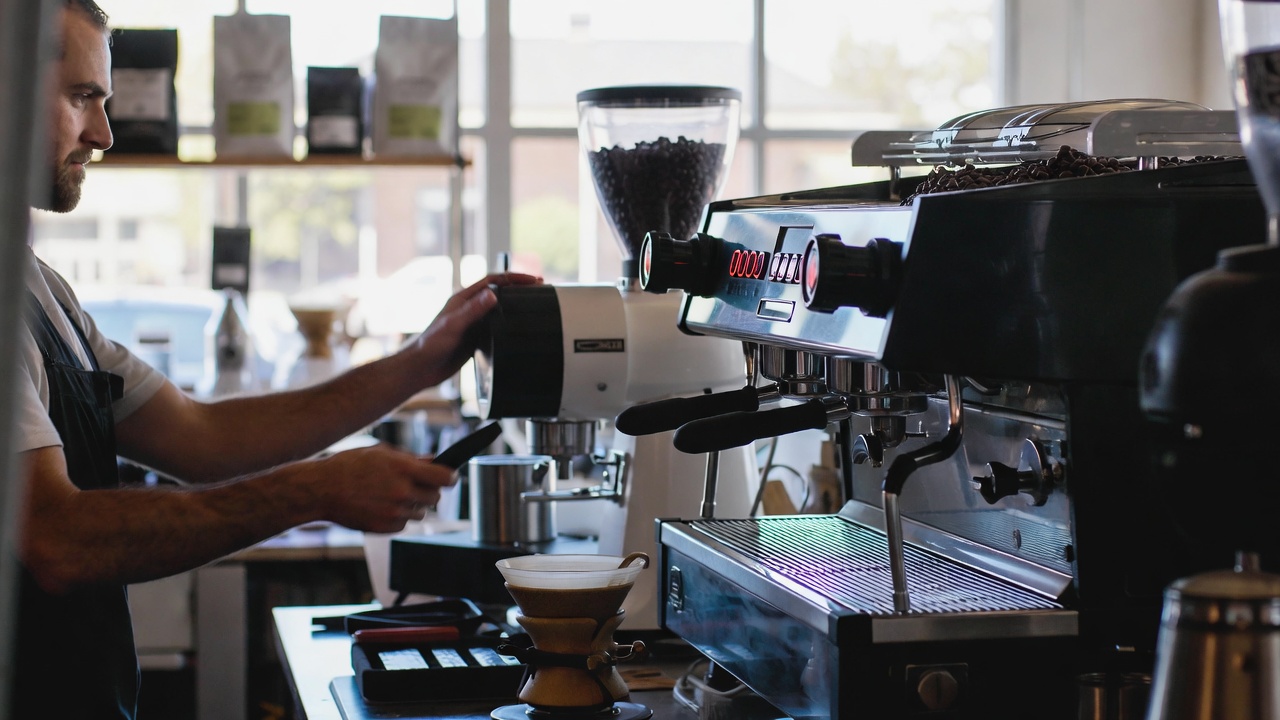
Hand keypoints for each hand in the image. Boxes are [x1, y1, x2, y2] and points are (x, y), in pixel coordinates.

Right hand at [303, 445, 458, 533]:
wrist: (322, 490)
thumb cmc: (349, 466)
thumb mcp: (381, 453)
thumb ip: (411, 459)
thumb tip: (434, 461)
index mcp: (404, 469)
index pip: (445, 478)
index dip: (450, 478)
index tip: (450, 478)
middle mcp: (402, 492)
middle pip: (436, 497)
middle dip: (429, 491)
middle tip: (414, 485)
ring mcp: (395, 512)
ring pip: (421, 512)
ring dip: (413, 505)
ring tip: (391, 495)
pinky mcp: (386, 527)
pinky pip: (404, 523)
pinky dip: (399, 516)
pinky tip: (381, 506)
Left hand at [405, 272, 540, 387]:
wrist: (421, 369)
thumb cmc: (431, 345)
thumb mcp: (454, 325)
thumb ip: (473, 310)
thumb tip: (494, 294)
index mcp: (463, 299)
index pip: (493, 281)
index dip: (513, 278)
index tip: (532, 280)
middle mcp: (469, 309)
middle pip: (499, 292)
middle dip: (519, 288)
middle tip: (540, 288)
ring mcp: (472, 323)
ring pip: (499, 309)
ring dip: (516, 305)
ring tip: (536, 304)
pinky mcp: (475, 338)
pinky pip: (496, 327)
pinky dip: (510, 324)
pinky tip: (520, 329)